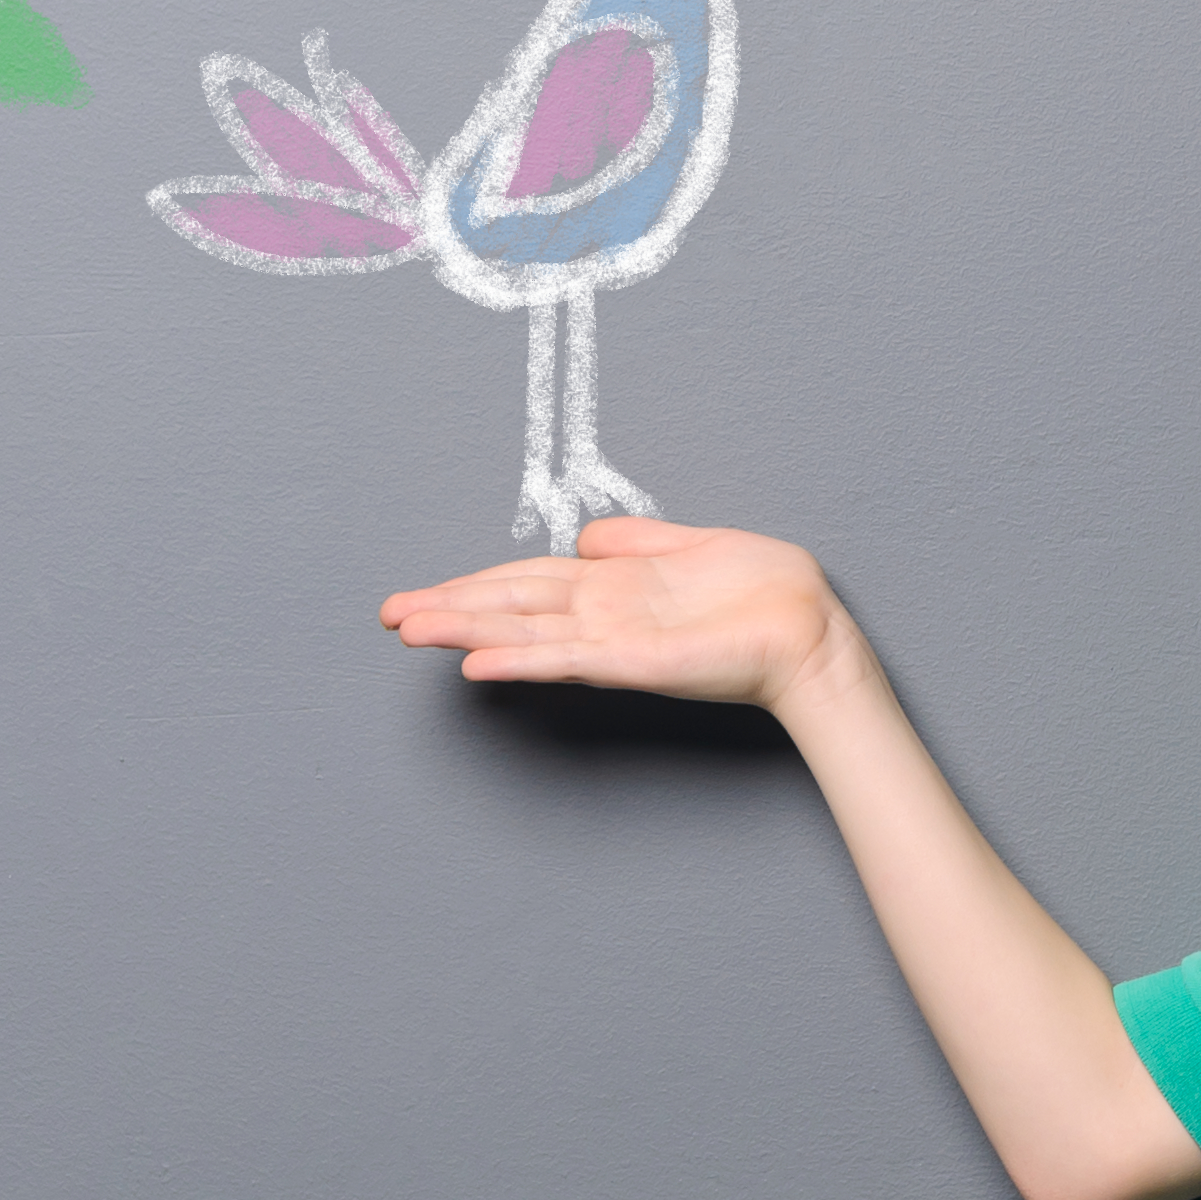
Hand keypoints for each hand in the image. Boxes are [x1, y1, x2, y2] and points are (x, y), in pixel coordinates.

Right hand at [378, 511, 844, 705]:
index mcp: (613, 587)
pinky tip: (478, 661)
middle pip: (510, 607)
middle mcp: (603, 616)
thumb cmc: (764, 592)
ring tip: (410, 630)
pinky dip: (522, 660)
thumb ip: (635, 539)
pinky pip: (567, 660)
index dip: (473, 585)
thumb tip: (586, 536)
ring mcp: (614, 642)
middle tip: (389, 615)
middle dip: (448, 608)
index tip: (423, 593)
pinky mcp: (634, 663)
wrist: (812, 627)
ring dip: (465, 631)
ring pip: (524, 634)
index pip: (527, 583)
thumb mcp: (692, 545)